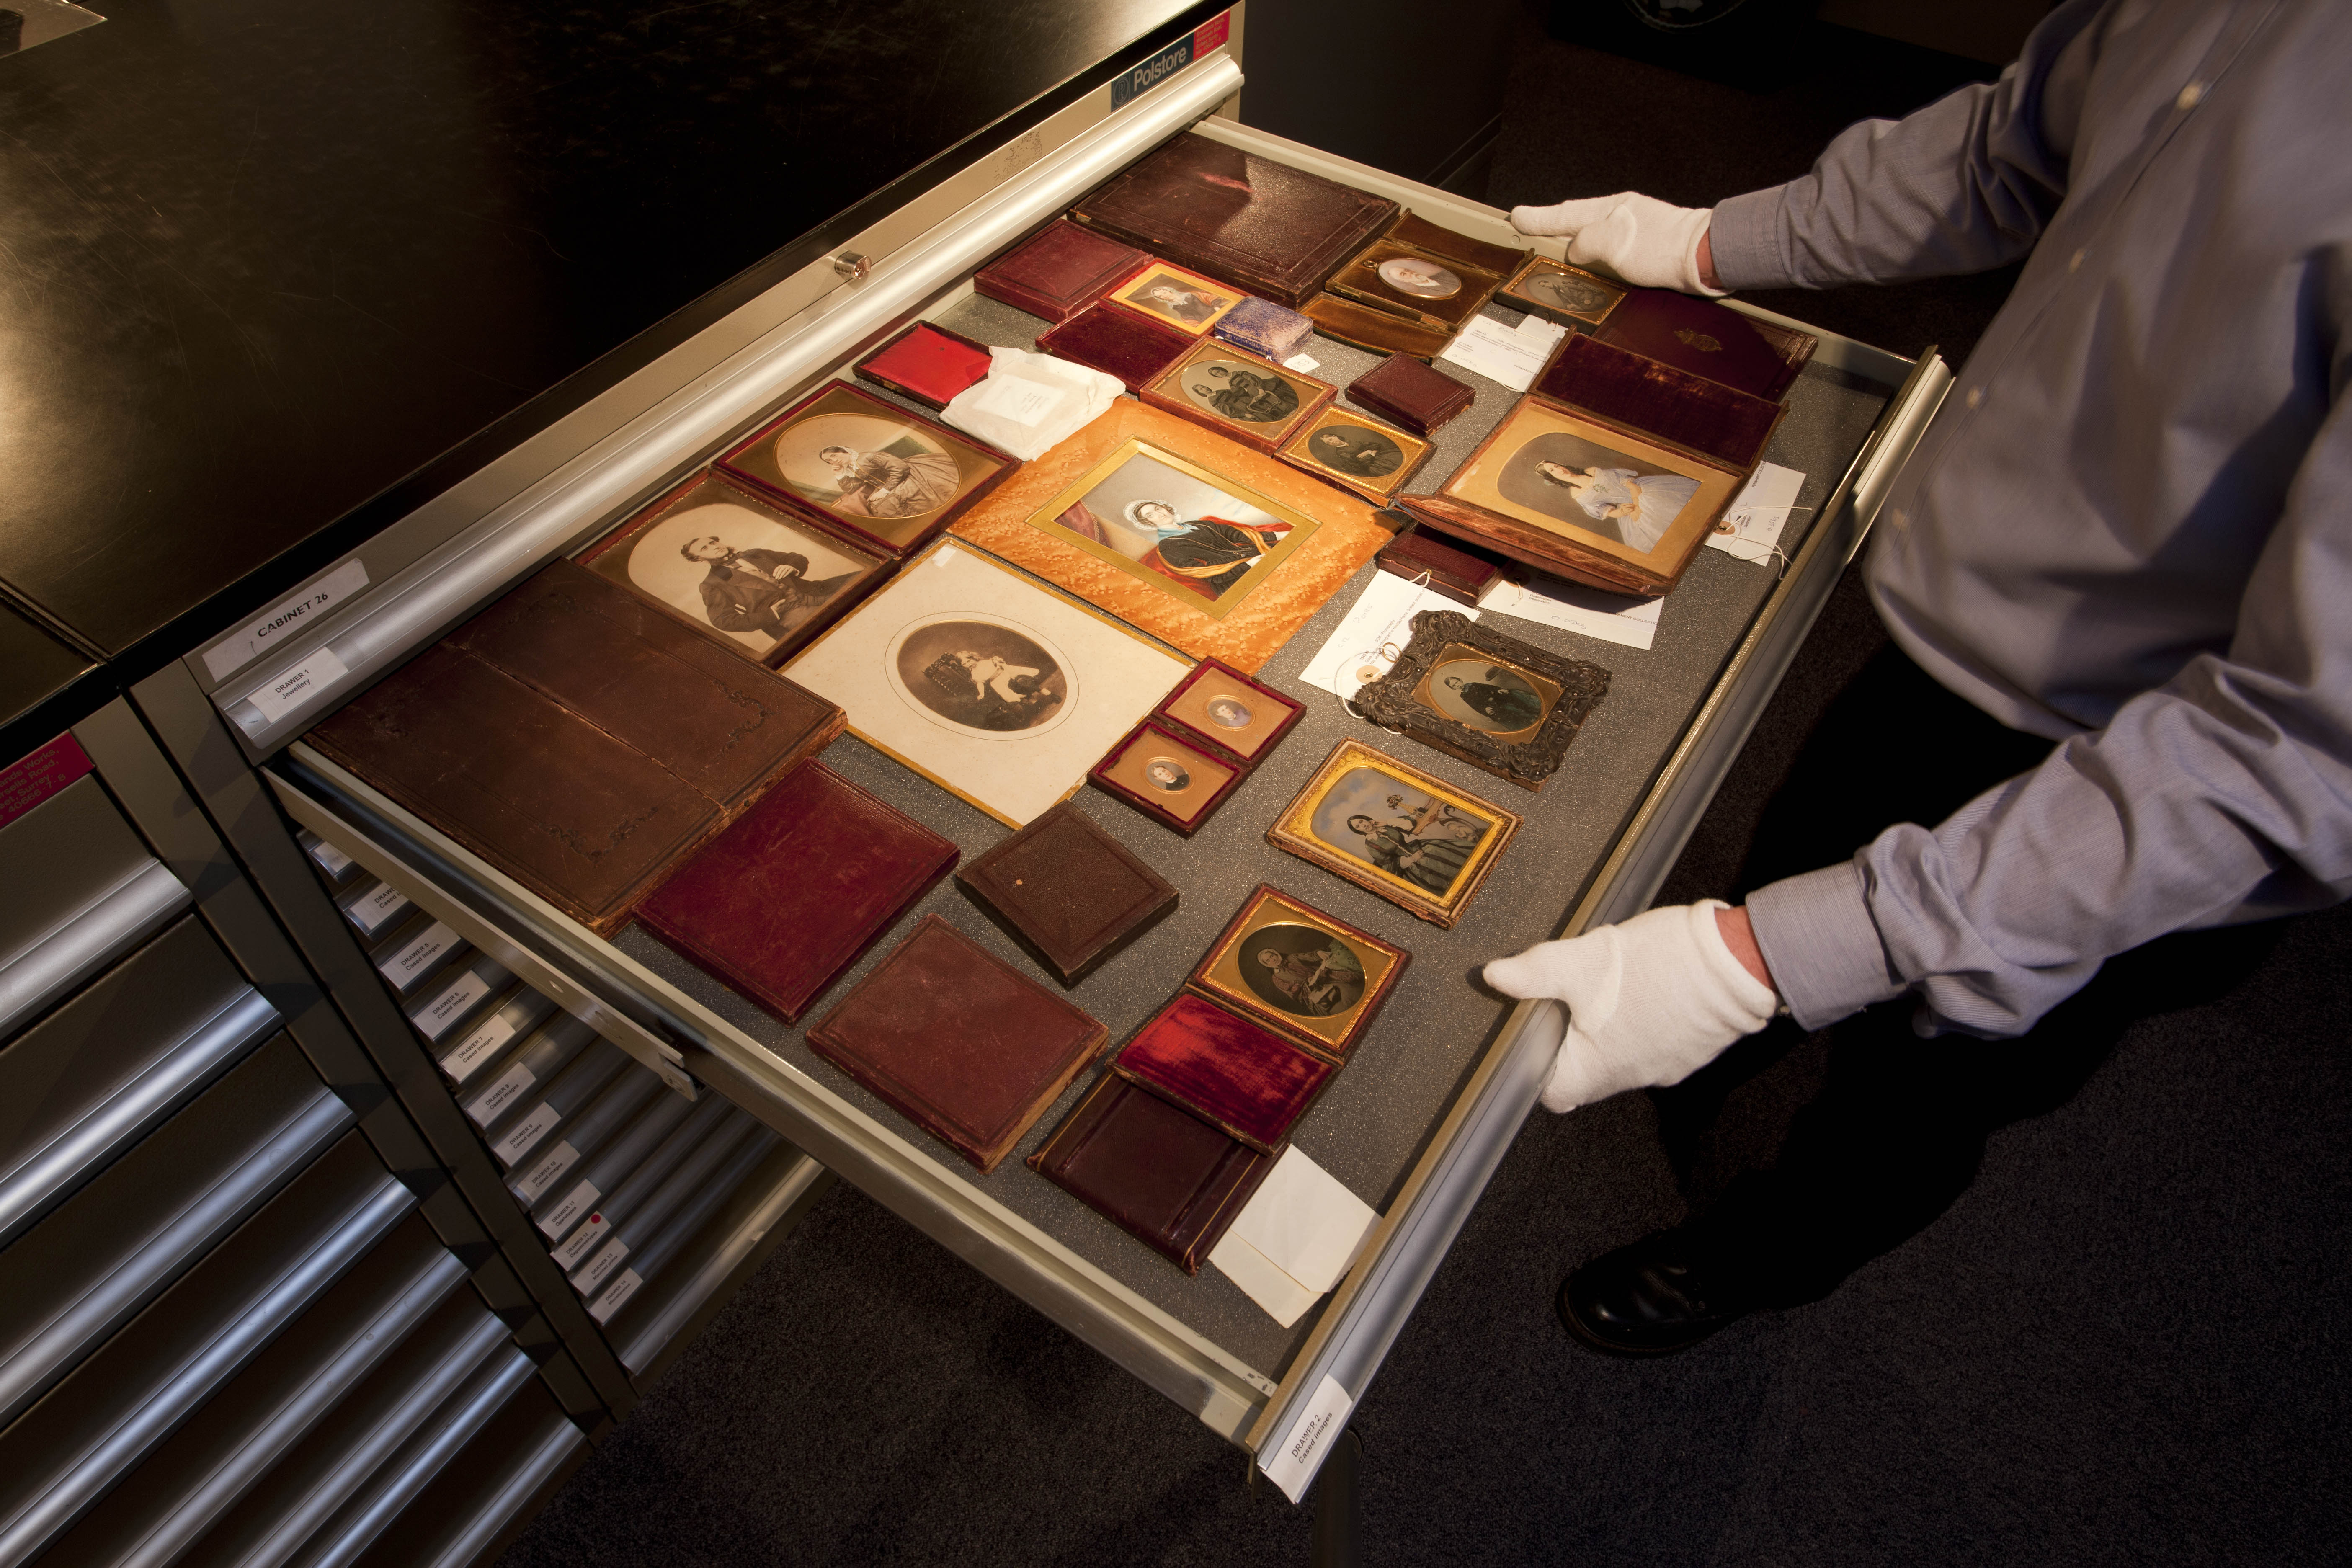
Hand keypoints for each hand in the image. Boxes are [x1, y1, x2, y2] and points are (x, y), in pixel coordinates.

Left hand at [1484, 900, 1777, 1112]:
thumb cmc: (1660, 966)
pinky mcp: (1692, 1051)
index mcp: (1598, 1069)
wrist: (1737, 963)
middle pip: (1588, 1075)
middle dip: (1574, 1042)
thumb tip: (1495, 976)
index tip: (1534, 1039)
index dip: (1538, 1071)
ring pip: (1623, 1058)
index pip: (1554, 1094)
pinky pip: (1656, 1045)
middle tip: (1570, 1000)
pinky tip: (1647, 989)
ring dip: (1611, 1031)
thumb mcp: (1582, 960)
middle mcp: (1632, 1078)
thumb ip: (1535, 971)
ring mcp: (1667, 1067)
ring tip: (1611, 989)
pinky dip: (1644, 1024)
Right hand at [1507, 191, 1726, 295]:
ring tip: (1553, 247)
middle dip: (1551, 225)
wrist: (1706, 258)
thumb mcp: (1612, 242)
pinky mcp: (1648, 251)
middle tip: (1527, 226)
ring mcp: (1636, 233)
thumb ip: (1585, 242)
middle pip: (1578, 221)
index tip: (1515, 217)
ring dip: (1573, 241)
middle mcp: (1622, 217)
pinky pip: (1610, 251)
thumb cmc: (1663, 247)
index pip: (1565, 214)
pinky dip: (1595, 256)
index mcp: (1611, 209)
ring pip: (1594, 236)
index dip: (1537, 219)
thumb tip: (1574, 250)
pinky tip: (1594, 265)